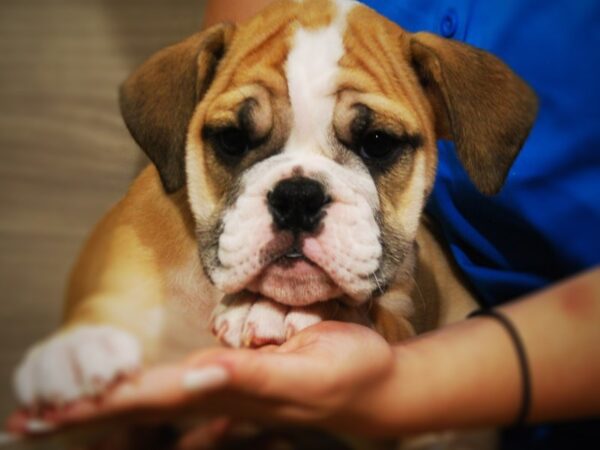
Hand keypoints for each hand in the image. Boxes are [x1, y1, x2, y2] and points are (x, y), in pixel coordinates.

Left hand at [10, 322, 395, 435]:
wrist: (372, 389)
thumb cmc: (347, 374)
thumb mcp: (306, 370)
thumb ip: (251, 375)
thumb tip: (195, 373)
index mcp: (228, 390)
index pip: (151, 397)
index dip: (99, 404)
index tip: (48, 414)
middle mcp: (218, 393)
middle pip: (139, 405)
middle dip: (83, 413)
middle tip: (25, 422)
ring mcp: (226, 389)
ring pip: (154, 399)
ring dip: (103, 406)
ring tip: (58, 412)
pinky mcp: (238, 378)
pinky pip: (179, 388)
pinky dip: (141, 396)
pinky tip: (127, 402)